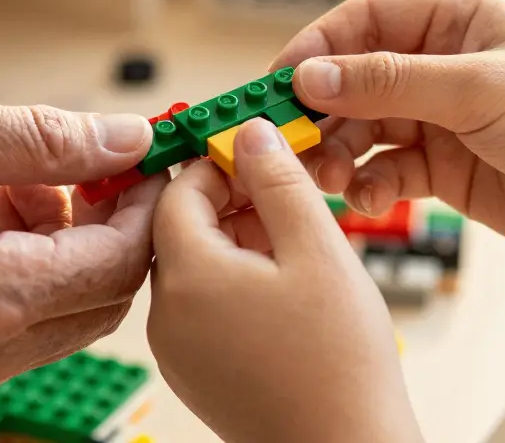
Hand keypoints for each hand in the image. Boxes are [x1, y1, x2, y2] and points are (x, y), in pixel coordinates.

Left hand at [148, 118, 420, 442]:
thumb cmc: (339, 362)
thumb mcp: (317, 249)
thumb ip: (278, 181)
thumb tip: (250, 133)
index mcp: (186, 277)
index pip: (179, 191)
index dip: (219, 162)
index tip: (258, 149)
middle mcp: (164, 315)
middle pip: (182, 229)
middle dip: (231, 201)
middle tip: (285, 191)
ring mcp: (175, 349)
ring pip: (194, 266)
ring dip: (236, 240)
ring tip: (295, 242)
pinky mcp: (194, 373)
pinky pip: (202, 305)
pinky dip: (234, 281)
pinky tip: (283, 285)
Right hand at [273, 0, 504, 262]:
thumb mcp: (478, 89)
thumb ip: (389, 82)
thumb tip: (311, 77)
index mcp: (458, 19)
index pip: (366, 20)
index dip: (318, 48)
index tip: (280, 84)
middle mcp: (444, 63)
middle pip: (355, 77)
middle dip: (322, 110)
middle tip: (293, 142)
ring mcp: (441, 117)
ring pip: (364, 127)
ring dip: (339, 151)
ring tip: (330, 176)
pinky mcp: (444, 167)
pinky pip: (385, 169)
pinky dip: (368, 183)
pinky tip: (367, 198)